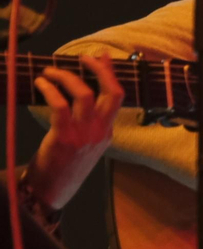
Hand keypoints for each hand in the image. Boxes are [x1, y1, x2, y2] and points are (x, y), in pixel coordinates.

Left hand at [28, 53, 123, 209]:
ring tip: (50, 71)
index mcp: (107, 132)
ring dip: (66, 77)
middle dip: (98, 70)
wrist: (51, 191)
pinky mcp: (64, 137)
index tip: (101, 57)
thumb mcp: (86, 145)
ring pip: (84, 94)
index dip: (110, 74)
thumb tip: (85, 99)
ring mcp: (84, 135)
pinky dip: (50, 90)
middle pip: (111, 93)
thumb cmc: (64, 166)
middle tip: (82, 58)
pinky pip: (60, 105)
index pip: (116, 97)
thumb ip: (90, 124)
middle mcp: (101, 131)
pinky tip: (41, 84)